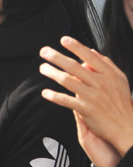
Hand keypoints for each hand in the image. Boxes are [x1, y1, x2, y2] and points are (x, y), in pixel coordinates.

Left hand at [39, 36, 132, 166]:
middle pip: (74, 66)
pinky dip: (55, 96)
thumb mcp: (119, 80)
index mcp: (108, 74)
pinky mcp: (86, 109)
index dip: (76, 47)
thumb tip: (91, 51)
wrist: (127, 127)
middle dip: (57, 57)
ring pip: (68, 81)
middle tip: (44, 51)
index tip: (63, 39)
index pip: (90, 56)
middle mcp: (100, 83)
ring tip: (42, 68)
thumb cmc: (121, 102)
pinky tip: (45, 93)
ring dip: (52, 73)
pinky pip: (67, 101)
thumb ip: (106, 64)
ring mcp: (92, 96)